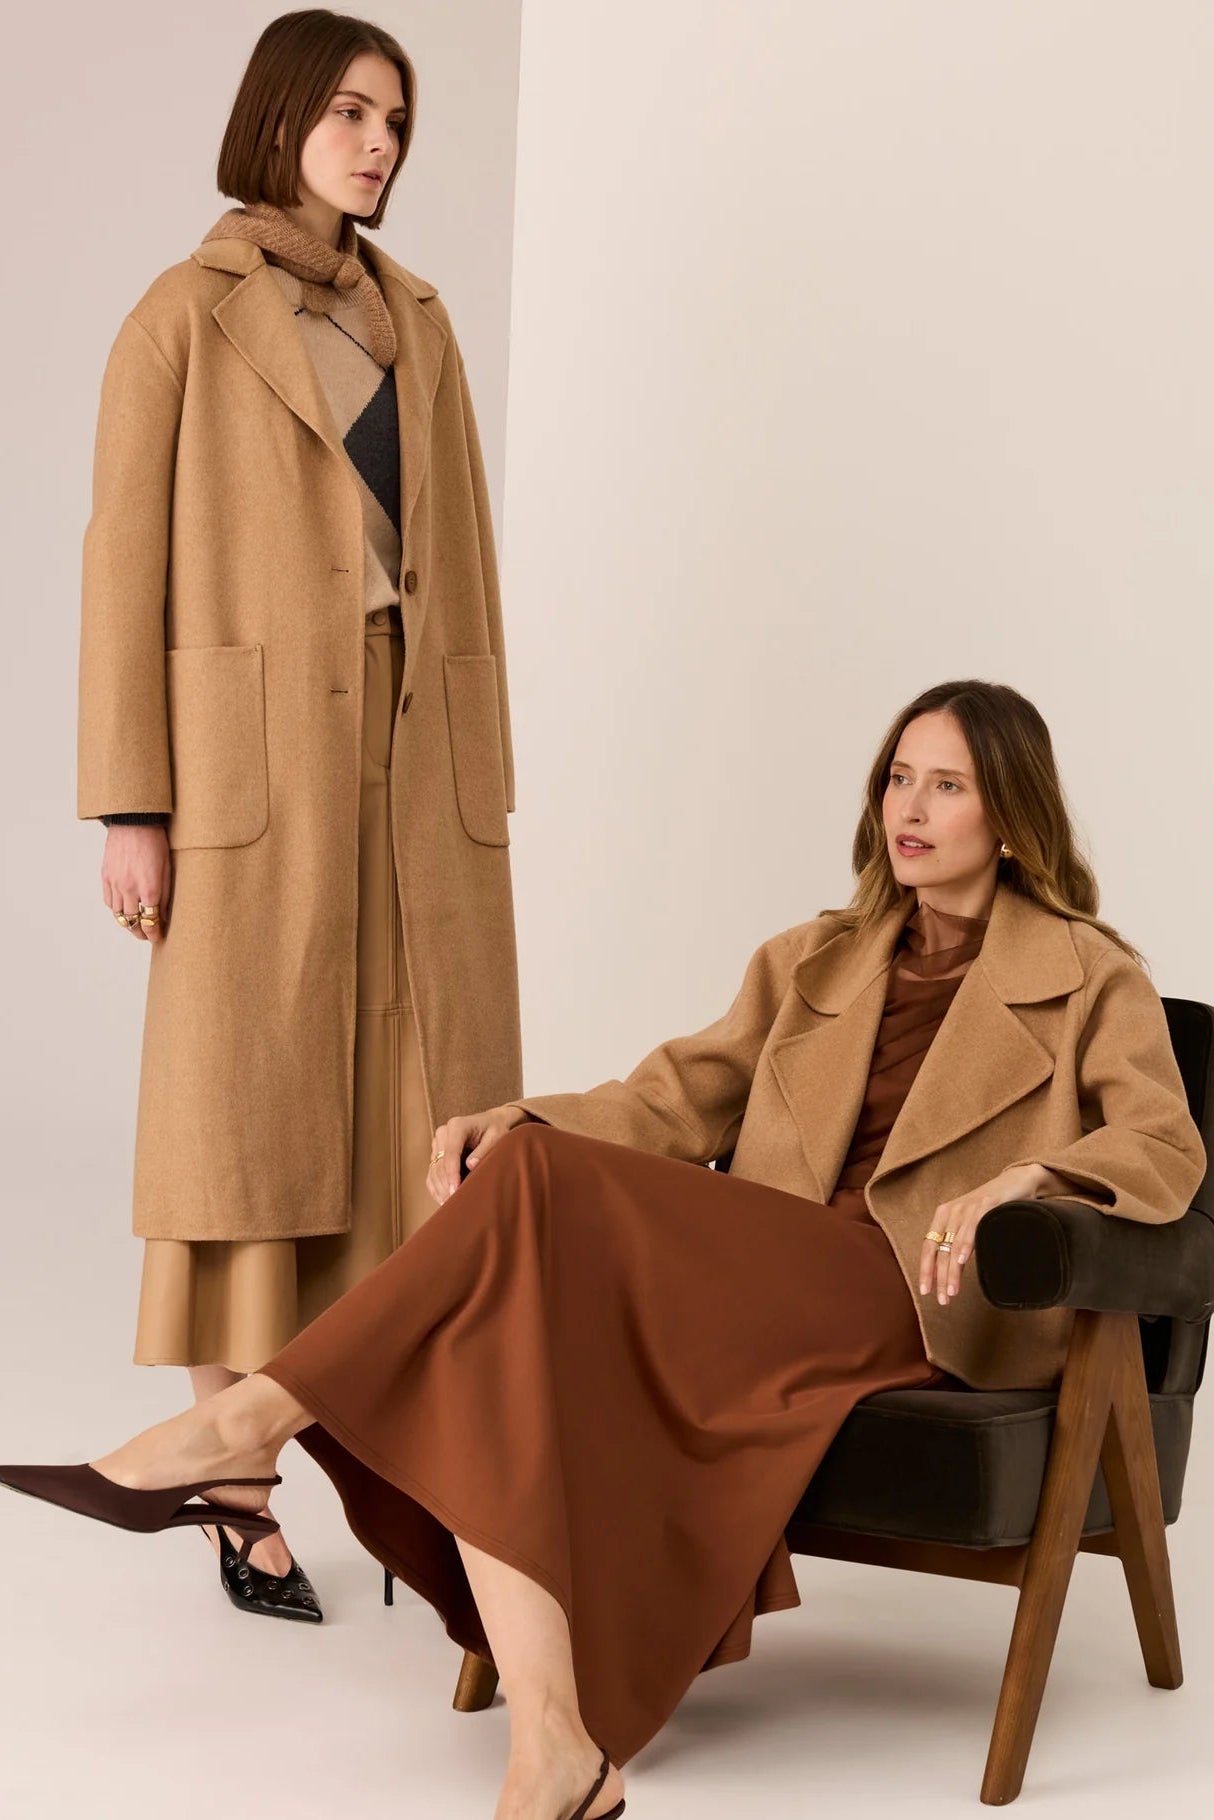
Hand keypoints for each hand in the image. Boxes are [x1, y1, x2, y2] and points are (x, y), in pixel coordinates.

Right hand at [102, 825, 172, 941]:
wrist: (133, 823)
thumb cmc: (155, 843)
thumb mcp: (167, 869)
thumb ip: (165, 895)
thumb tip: (163, 916)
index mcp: (149, 888)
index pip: (150, 920)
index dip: (153, 933)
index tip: (157, 938)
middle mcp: (130, 888)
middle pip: (132, 921)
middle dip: (140, 932)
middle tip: (146, 935)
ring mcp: (115, 883)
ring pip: (118, 914)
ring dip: (127, 923)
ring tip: (135, 926)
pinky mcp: (105, 876)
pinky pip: (109, 901)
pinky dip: (116, 910)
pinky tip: (123, 910)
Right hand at [426, 1104, 533, 1205]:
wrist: (490, 1122)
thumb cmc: (496, 1129)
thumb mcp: (496, 1136)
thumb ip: (484, 1150)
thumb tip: (470, 1166)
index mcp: (457, 1126)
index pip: (451, 1153)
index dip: (452, 1174)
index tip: (455, 1191)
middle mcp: (443, 1133)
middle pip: (440, 1164)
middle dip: (446, 1185)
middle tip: (454, 1204)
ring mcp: (437, 1143)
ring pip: (434, 1170)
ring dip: (440, 1189)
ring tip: (449, 1205)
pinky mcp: (436, 1153)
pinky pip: (432, 1173)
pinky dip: (436, 1187)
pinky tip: (443, 1200)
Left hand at [919, 1163, 1069, 1305]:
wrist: (1017, 1181)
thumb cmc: (993, 1208)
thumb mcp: (971, 1225)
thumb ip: (958, 1242)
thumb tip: (949, 1270)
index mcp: (943, 1216)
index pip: (928, 1246)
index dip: (925, 1270)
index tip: (925, 1292)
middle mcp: (951, 1210)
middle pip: (939, 1249)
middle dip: (939, 1277)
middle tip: (943, 1300)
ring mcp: (968, 1206)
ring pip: (953, 1243)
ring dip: (952, 1270)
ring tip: (952, 1291)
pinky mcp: (986, 1203)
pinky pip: (972, 1227)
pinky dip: (966, 1244)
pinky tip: (962, 1260)